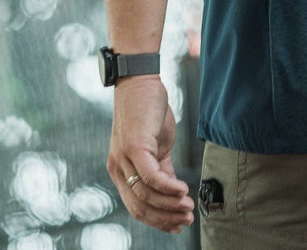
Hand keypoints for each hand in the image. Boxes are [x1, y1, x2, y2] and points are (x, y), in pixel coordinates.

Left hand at [107, 75, 194, 232]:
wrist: (140, 81)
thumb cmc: (149, 111)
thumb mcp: (157, 146)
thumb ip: (162, 170)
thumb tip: (174, 192)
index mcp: (121, 170)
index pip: (137, 207)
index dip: (158, 220)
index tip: (178, 225)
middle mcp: (117, 168)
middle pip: (140, 207)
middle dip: (165, 218)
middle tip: (186, 221)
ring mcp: (123, 158)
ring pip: (146, 195)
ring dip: (170, 205)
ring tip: (188, 207)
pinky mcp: (134, 147)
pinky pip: (151, 177)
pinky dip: (168, 188)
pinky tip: (183, 190)